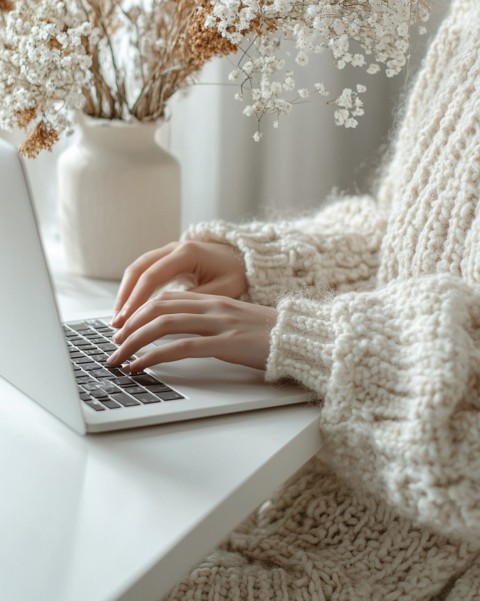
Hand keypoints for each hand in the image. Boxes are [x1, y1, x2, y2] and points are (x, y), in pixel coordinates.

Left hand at [106, 291, 276, 371]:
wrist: (300, 338)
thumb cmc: (269, 335)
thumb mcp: (234, 322)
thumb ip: (210, 322)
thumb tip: (181, 334)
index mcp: (212, 299)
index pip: (165, 299)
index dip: (138, 312)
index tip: (122, 329)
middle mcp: (212, 306)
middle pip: (157, 309)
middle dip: (129, 327)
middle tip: (113, 346)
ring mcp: (218, 324)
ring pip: (163, 325)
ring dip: (134, 342)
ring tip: (119, 358)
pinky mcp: (225, 344)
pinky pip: (181, 348)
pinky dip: (154, 357)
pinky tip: (141, 366)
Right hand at [112, 240, 247, 326]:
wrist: (247, 257)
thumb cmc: (238, 273)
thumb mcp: (224, 289)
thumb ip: (197, 300)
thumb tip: (170, 317)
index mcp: (187, 253)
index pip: (152, 276)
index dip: (136, 298)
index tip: (126, 319)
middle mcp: (174, 248)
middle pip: (138, 269)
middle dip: (125, 296)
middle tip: (117, 323)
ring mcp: (170, 252)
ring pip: (138, 269)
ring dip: (126, 293)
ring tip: (119, 319)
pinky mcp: (169, 260)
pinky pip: (145, 273)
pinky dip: (135, 290)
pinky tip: (131, 309)